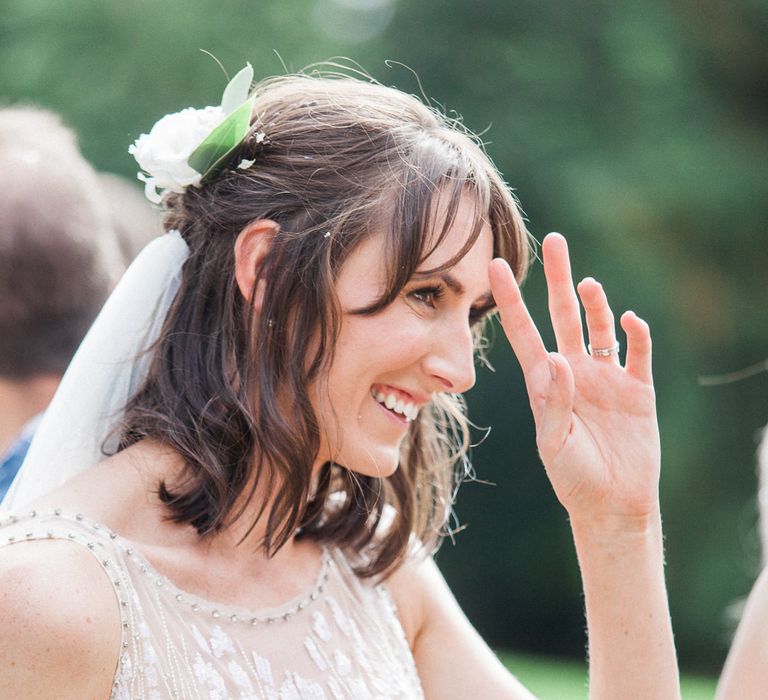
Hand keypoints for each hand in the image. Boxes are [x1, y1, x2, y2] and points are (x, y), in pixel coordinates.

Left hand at [489, 233, 659, 522]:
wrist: (612, 504)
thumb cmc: (572, 477)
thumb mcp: (554, 443)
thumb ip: (554, 403)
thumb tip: (560, 359)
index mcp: (545, 382)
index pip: (523, 332)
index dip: (510, 300)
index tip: (495, 267)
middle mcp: (573, 371)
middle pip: (563, 315)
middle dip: (558, 279)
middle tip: (556, 241)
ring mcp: (606, 377)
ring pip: (599, 327)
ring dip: (596, 303)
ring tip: (586, 284)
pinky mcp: (637, 389)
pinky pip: (638, 352)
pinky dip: (636, 334)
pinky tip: (629, 320)